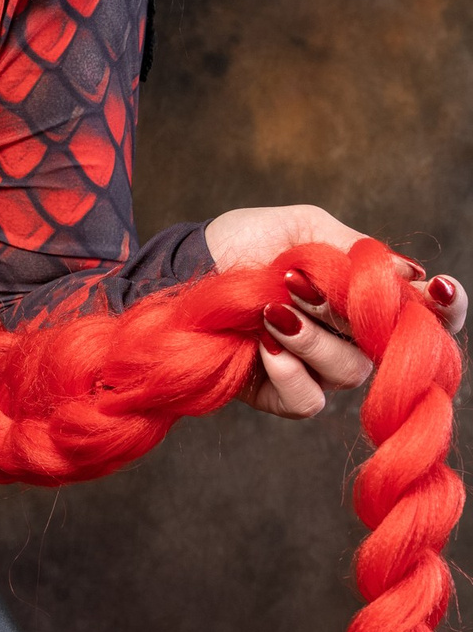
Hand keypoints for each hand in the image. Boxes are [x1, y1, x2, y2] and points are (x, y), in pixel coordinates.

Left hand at [202, 203, 465, 419]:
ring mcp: (318, 368)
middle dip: (348, 312)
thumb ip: (358, 255)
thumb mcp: (305, 230)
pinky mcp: (283, 393)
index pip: (423, 313)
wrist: (187, 266)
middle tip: (305, 284)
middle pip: (387, 346)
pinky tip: (265, 345)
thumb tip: (412, 276)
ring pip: (349, 372)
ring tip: (272, 309)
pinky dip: (289, 371)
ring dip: (312, 337)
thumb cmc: (245, 243)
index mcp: (363, 297)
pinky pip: (309, 401)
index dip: (444, 308)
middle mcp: (350, 337)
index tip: (440, 290)